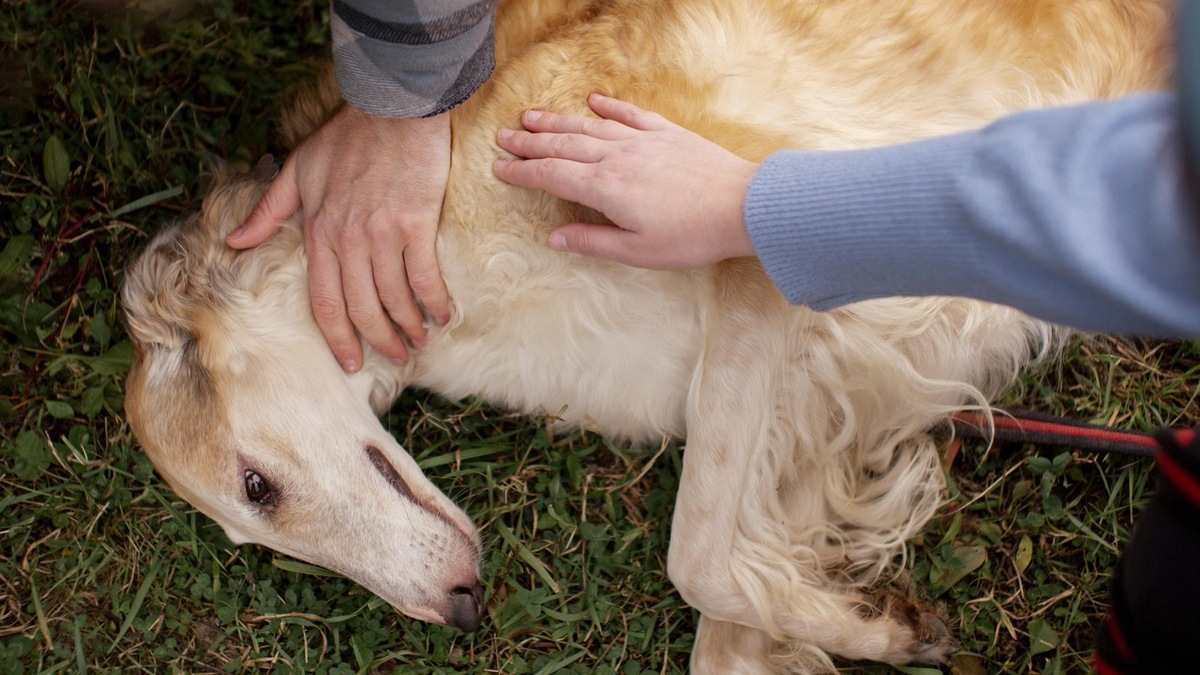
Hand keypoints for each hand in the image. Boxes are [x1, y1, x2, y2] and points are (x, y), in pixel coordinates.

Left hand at [227, 106, 451, 371]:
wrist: (392, 107)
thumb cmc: (348, 136)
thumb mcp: (298, 169)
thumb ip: (268, 210)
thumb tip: (234, 241)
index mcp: (319, 233)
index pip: (325, 302)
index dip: (338, 338)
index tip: (351, 363)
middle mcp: (348, 241)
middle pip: (361, 309)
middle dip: (379, 341)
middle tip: (395, 358)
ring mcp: (383, 235)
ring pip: (394, 298)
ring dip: (409, 327)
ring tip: (418, 341)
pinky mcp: (415, 224)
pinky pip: (424, 277)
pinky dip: (434, 302)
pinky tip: (443, 316)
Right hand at [492, 93, 759, 268]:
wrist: (742, 206)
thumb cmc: (691, 236)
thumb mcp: (637, 252)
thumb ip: (592, 242)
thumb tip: (555, 238)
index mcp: (605, 189)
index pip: (552, 176)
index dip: (522, 173)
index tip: (499, 169)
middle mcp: (617, 158)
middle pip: (563, 146)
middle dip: (529, 142)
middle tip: (503, 137)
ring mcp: (642, 141)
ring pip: (589, 127)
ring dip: (557, 122)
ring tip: (531, 117)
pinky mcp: (667, 133)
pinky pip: (629, 115)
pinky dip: (608, 107)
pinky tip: (593, 101)